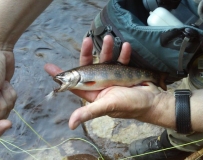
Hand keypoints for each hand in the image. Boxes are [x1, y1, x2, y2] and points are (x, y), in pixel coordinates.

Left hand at [44, 35, 161, 129]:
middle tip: (86, 40)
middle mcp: (101, 84)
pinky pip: (121, 60)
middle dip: (87, 53)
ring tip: (110, 39)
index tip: (48, 67)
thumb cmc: (130, 105)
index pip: (75, 84)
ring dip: (107, 49)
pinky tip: (127, 46)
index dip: (62, 77)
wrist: (153, 102)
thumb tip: (70, 124)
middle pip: (89, 67)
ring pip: (105, 60)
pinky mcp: (124, 71)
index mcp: (94, 93)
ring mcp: (112, 77)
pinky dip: (123, 53)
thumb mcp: (107, 107)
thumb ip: (89, 112)